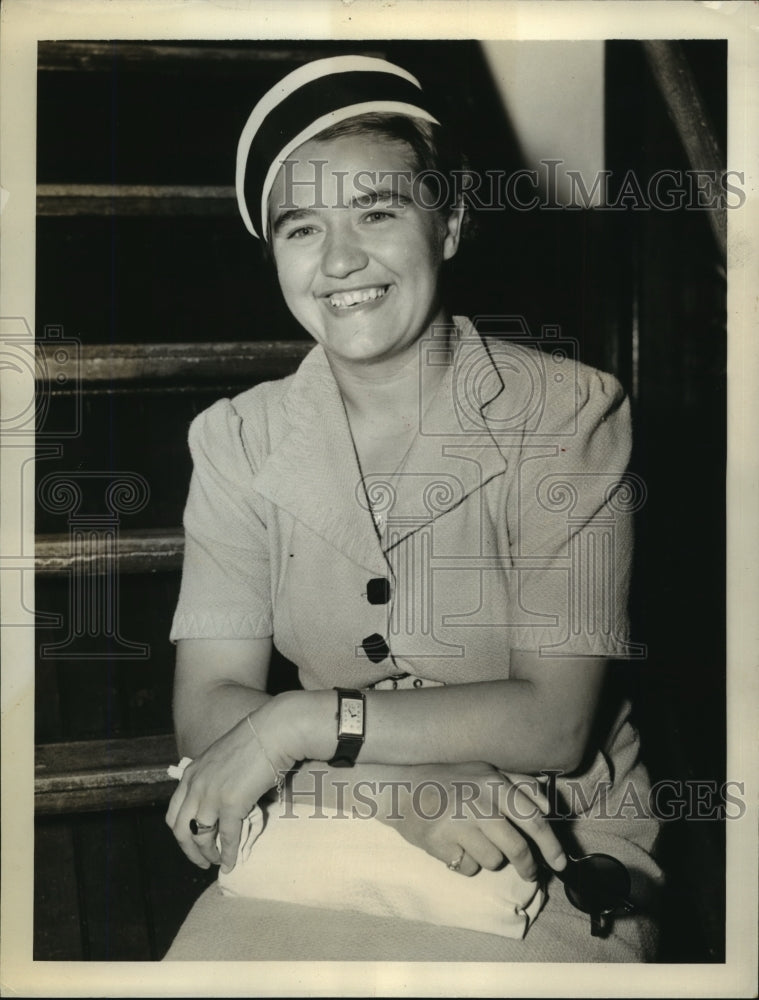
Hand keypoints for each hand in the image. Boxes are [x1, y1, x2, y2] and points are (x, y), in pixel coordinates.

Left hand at [165, 702, 293, 873]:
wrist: (274, 731)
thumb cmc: (255, 740)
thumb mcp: (221, 757)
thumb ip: (214, 777)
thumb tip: (222, 798)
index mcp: (191, 773)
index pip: (174, 813)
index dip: (181, 833)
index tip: (193, 842)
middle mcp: (196, 785)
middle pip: (180, 830)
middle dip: (189, 851)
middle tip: (202, 861)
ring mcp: (211, 795)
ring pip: (200, 837)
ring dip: (207, 855)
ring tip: (218, 862)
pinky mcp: (231, 803)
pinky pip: (227, 837)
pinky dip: (229, 854)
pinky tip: (232, 863)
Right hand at [380, 762, 566, 880]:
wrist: (401, 789)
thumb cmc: (448, 780)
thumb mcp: (485, 771)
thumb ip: (519, 785)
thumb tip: (547, 806)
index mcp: (493, 784)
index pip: (532, 819)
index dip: (551, 846)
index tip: (561, 864)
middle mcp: (478, 803)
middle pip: (516, 848)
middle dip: (528, 867)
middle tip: (531, 873)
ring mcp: (457, 824)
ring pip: (493, 861)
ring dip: (491, 859)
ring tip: (476, 842)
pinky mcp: (439, 844)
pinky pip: (468, 868)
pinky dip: (467, 862)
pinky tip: (457, 846)